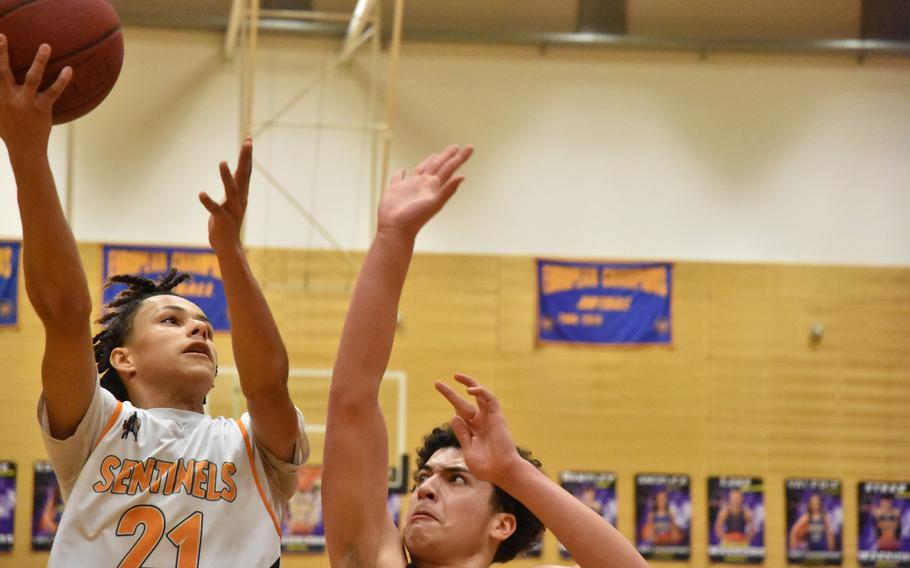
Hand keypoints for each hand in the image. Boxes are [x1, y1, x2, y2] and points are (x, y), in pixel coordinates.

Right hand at [0, 36, 70, 153]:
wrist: (25, 149)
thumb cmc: (9, 131)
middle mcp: (8, 98)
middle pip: (2, 72)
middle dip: (1, 53)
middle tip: (2, 36)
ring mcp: (26, 102)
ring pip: (32, 77)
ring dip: (39, 61)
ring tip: (45, 46)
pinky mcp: (42, 108)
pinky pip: (54, 91)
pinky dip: (62, 80)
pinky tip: (69, 69)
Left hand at [199, 137, 251, 250]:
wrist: (229, 247)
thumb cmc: (227, 224)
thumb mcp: (231, 202)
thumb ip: (233, 188)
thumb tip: (231, 173)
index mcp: (241, 194)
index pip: (246, 171)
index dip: (247, 155)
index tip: (249, 138)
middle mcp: (239, 199)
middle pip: (243, 175)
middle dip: (245, 158)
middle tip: (248, 142)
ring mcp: (232, 209)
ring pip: (230, 190)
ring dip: (226, 177)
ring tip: (222, 162)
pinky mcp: (221, 219)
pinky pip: (215, 209)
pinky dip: (208, 202)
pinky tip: (201, 194)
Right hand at [377, 144, 472, 238]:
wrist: (395, 230)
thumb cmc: (415, 218)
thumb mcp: (434, 203)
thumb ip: (448, 190)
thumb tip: (463, 176)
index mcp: (433, 186)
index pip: (449, 168)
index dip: (458, 158)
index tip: (469, 148)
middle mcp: (423, 185)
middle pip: (437, 166)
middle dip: (447, 156)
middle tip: (456, 146)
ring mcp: (409, 187)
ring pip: (421, 169)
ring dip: (428, 162)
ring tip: (435, 155)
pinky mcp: (395, 189)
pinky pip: (399, 178)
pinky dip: (401, 173)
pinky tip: (403, 170)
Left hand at [434, 373, 523, 485]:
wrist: (502, 472)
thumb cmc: (486, 467)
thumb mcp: (468, 450)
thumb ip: (462, 433)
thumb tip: (453, 416)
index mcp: (473, 431)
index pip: (460, 413)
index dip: (451, 404)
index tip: (440, 396)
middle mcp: (481, 422)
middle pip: (465, 403)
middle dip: (451, 394)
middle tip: (437, 384)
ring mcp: (489, 418)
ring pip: (480, 396)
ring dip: (469, 385)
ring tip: (456, 376)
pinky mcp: (498, 416)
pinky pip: (490, 399)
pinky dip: (481, 392)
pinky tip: (470, 390)